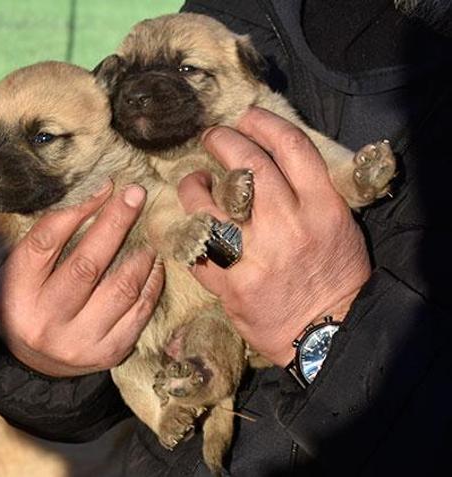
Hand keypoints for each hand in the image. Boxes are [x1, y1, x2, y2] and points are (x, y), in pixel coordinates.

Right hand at [0, 183, 164, 376]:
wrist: (28, 362)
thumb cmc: (20, 300)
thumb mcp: (4, 270)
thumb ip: (29, 236)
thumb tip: (74, 192)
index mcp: (15, 293)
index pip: (46, 241)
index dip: (77, 209)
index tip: (103, 186)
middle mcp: (45, 320)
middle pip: (87, 264)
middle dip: (115, 223)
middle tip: (136, 194)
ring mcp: (78, 341)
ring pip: (120, 289)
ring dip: (140, 254)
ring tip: (149, 231)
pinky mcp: (107, 353)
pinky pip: (138, 313)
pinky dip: (151, 284)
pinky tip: (153, 263)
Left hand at [177, 107, 370, 366]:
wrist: (326, 335)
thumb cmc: (335, 277)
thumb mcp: (339, 226)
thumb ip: (310, 193)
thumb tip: (274, 160)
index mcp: (322, 207)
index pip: (290, 147)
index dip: (263, 123)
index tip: (247, 117)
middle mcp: (287, 224)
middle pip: (246, 165)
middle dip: (223, 142)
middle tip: (211, 138)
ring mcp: (255, 255)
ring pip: (210, 204)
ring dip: (194, 185)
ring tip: (194, 181)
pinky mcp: (231, 283)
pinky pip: (196, 247)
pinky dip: (186, 231)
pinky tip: (186, 223)